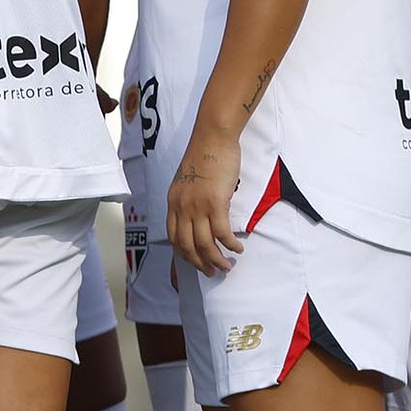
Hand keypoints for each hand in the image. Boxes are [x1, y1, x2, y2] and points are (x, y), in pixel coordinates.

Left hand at [166, 126, 244, 277]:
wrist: (212, 138)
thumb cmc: (204, 155)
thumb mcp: (187, 180)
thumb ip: (188, 199)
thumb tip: (198, 214)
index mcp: (173, 202)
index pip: (173, 237)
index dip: (184, 254)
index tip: (195, 261)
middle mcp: (182, 207)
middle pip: (186, 246)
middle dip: (199, 263)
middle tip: (211, 272)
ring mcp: (197, 206)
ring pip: (204, 244)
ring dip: (216, 259)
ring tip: (227, 266)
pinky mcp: (215, 203)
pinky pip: (222, 232)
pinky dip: (230, 245)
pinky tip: (238, 248)